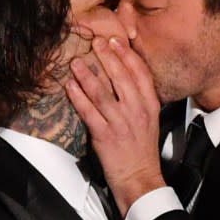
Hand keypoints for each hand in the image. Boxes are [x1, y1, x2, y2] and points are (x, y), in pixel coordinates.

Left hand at [66, 36, 164, 216]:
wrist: (139, 177)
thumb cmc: (142, 149)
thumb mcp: (150, 119)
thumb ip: (140, 98)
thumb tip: (123, 75)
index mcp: (149, 105)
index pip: (140, 73)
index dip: (126, 55)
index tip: (115, 41)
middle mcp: (136, 110)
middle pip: (121, 77)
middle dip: (106, 56)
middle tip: (95, 41)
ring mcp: (120, 123)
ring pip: (101, 92)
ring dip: (86, 74)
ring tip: (75, 61)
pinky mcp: (105, 136)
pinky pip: (88, 111)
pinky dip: (78, 97)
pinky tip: (70, 86)